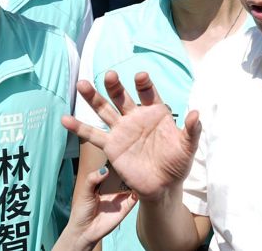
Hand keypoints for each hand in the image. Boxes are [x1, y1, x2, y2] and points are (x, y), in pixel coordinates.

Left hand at [54, 166, 136, 250]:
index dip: (117, 163)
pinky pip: (134, 198)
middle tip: (132, 161)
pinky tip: (137, 187)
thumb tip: (105, 170)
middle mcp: (114, 188)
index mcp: (103, 183)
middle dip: (128, 169)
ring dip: (134, 179)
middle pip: (124, 176)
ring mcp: (121, 197)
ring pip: (131, 185)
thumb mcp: (85, 192)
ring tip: (137, 172)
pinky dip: (137, 192)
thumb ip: (92, 179)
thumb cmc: (82, 211)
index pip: (113, 170)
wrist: (84, 231)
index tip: (121, 153)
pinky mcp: (126, 207)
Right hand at [61, 71, 200, 201]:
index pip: (149, 94)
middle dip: (116, 86)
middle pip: (123, 97)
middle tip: (111, 75)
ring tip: (83, 84)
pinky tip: (65, 119)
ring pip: (104, 110)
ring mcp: (122, 130)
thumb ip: (192, 130)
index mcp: (156, 112)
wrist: (163, 186)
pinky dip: (79, 128)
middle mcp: (136, 117)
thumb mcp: (188, 147)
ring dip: (93, 97)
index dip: (144, 85)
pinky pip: (93, 135)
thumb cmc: (178, 163)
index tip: (141, 76)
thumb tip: (196, 113)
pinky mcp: (111, 146)